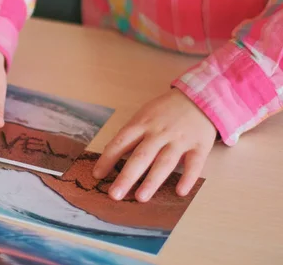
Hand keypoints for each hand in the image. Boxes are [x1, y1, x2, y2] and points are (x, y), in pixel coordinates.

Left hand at [93, 88, 216, 201]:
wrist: (199, 98)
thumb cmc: (165, 111)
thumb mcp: (144, 115)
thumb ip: (130, 134)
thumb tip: (110, 153)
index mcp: (142, 124)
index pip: (120, 142)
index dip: (107, 159)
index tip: (97, 175)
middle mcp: (159, 133)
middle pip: (140, 156)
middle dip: (126, 177)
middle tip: (114, 195)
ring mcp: (179, 140)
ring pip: (164, 162)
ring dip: (152, 181)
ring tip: (140, 198)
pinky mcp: (199, 146)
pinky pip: (194, 164)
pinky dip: (188, 178)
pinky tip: (180, 192)